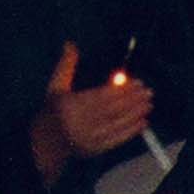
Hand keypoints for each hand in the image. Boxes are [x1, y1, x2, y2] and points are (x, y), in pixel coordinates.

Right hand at [31, 42, 152, 186]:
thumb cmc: (52, 111)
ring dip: (136, 114)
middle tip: (148, 92)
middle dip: (133, 100)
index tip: (136, 83)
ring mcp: (90, 138)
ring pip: (118, 124)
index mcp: (71, 106)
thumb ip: (66, 66)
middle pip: (113, 109)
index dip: (122, 89)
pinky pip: (118, 139)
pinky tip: (142, 122)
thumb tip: (70, 44)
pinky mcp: (97, 149)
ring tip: (148, 104)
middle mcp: (81, 122)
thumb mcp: (55, 86)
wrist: (45, 143)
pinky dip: (132, 131)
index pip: (102, 96)